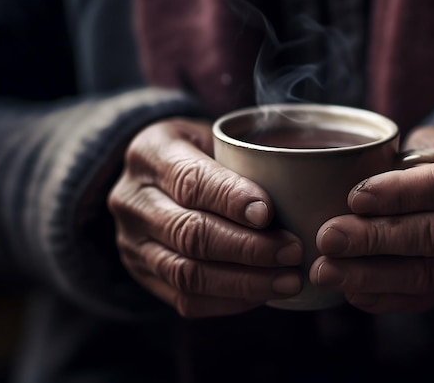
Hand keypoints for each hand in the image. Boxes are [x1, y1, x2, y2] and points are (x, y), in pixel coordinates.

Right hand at [107, 118, 302, 317]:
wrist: (154, 177)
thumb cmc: (200, 151)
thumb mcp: (214, 135)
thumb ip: (244, 155)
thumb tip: (301, 187)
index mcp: (151, 154)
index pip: (189, 180)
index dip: (230, 199)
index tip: (269, 214)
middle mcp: (133, 200)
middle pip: (189, 232)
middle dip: (247, 248)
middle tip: (292, 252)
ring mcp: (132, 242)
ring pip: (186, 273)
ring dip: (243, 281)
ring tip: (287, 281)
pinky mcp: (143, 273)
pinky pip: (183, 298)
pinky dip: (228, 300)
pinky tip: (262, 294)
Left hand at [310, 122, 433, 313]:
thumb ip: (403, 158)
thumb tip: (347, 191)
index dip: (401, 194)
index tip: (355, 198)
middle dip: (377, 240)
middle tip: (328, 239)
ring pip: (432, 273)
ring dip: (373, 275)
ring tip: (328, 271)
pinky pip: (429, 297)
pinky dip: (387, 298)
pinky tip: (351, 292)